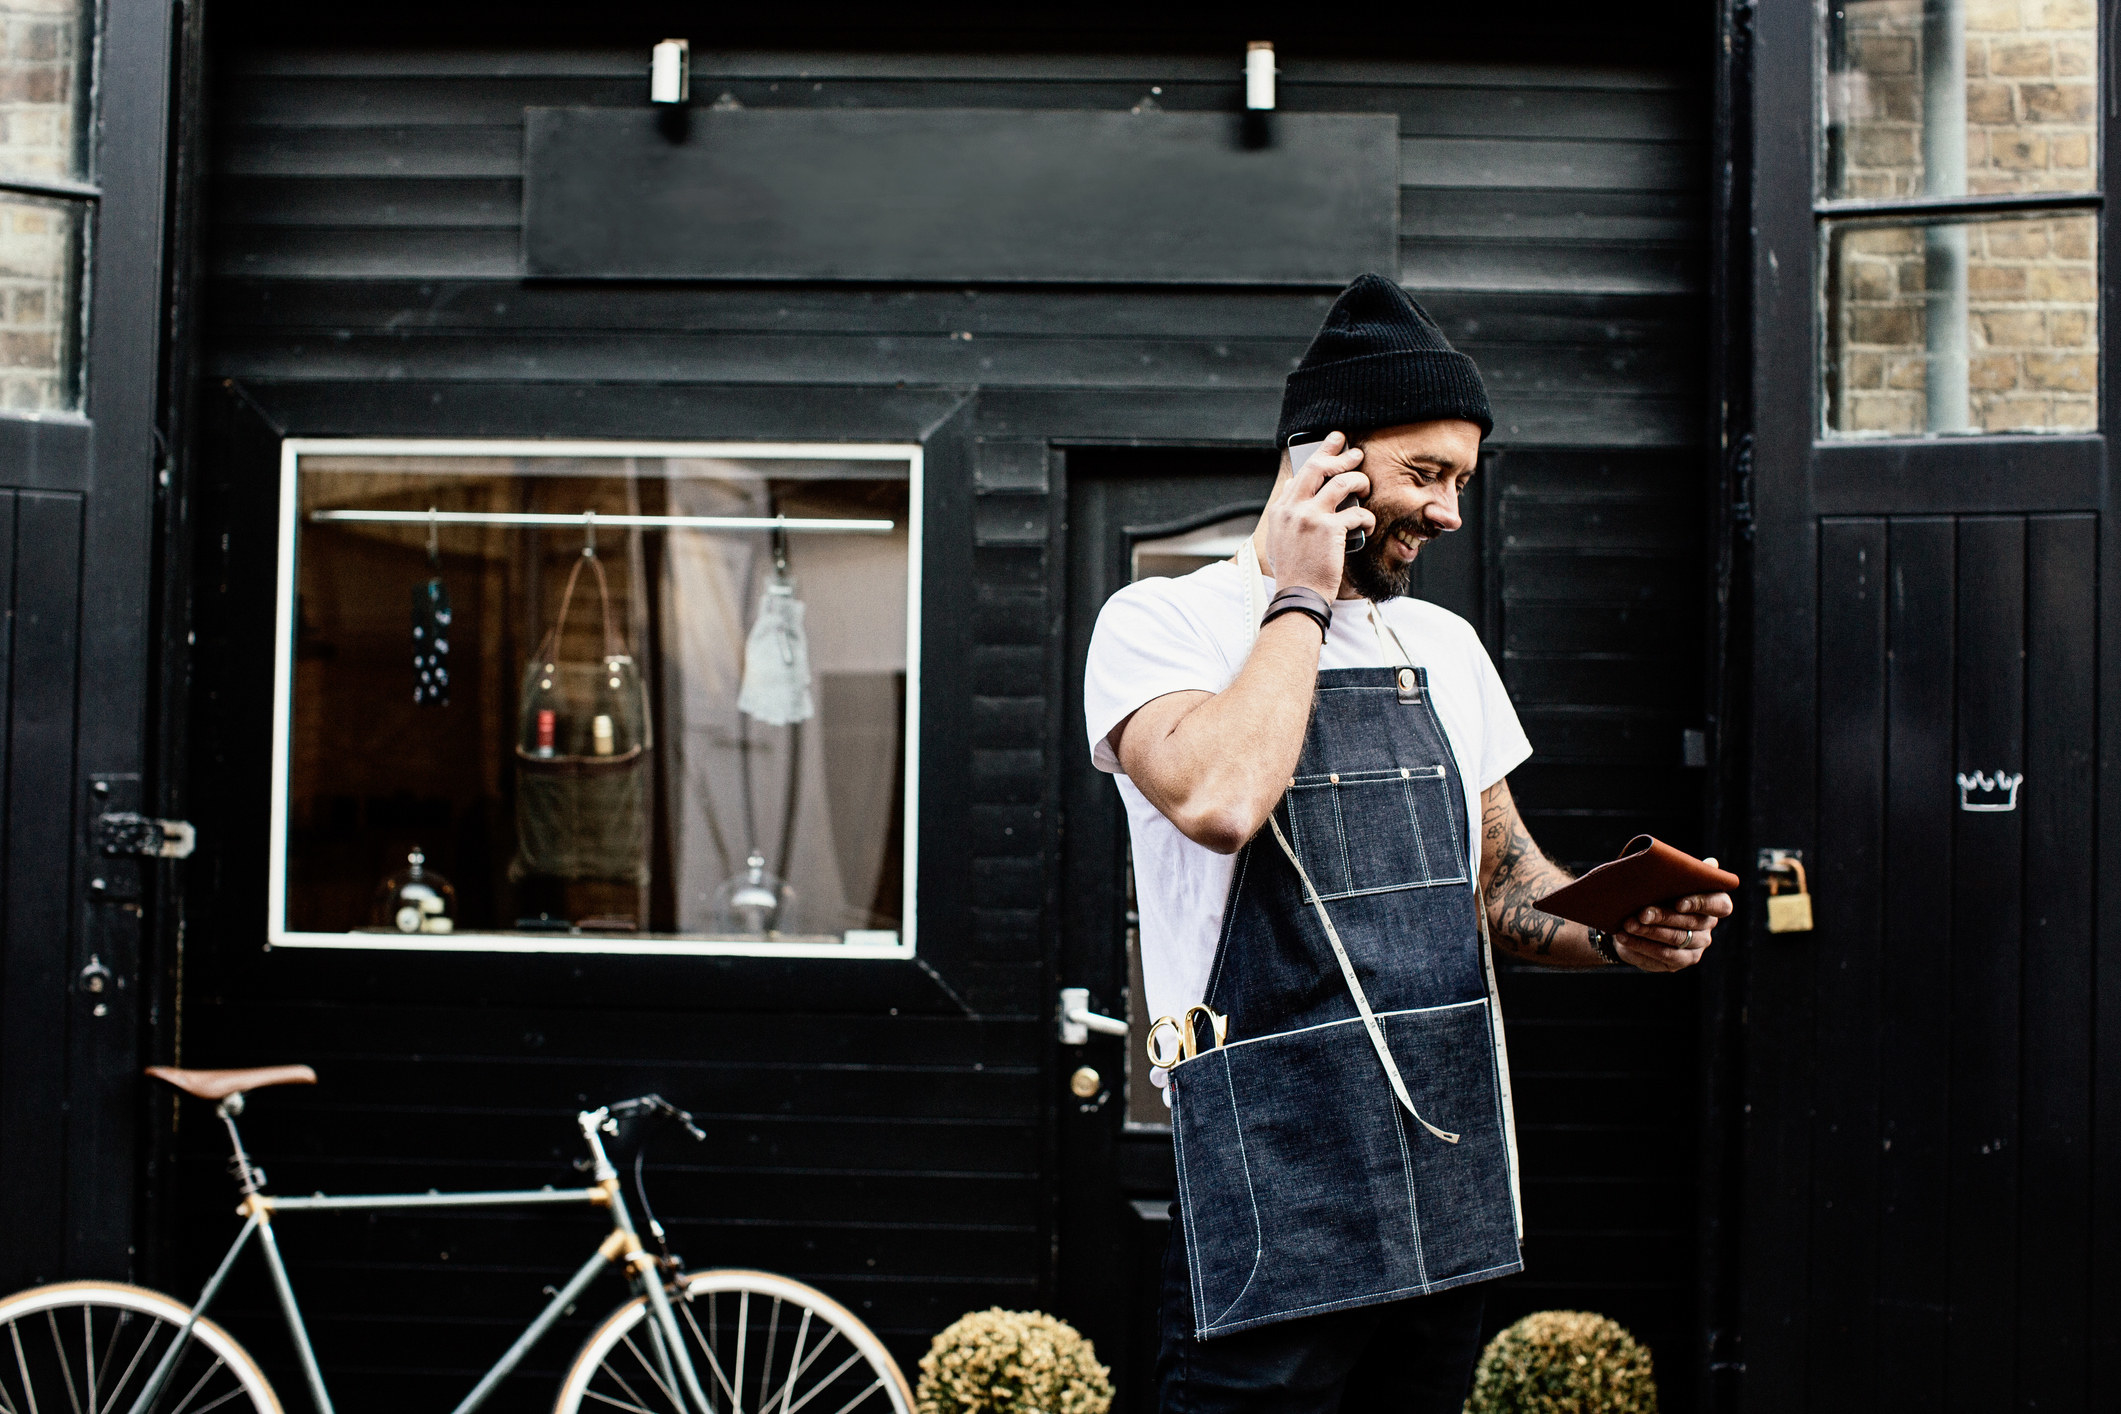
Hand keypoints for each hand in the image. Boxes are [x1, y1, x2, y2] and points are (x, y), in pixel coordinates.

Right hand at [1261, 432, 1372, 598]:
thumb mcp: (1280, 539)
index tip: (1331, 447)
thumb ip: (1287, 514)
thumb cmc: (1294, 572)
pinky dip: (1368, 518)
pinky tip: (1369, 526)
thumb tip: (1294, 487)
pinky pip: (1358, 512)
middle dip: (1340, 455)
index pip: (1300, 474)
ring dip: (1360, 481)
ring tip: (1366, 486)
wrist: (1298, 595)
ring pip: (1342, 482)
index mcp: (1280, 510)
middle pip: (1318, 467)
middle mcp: (1293, 508)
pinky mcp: (1330, 529)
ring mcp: (1311, 516)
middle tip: (1356, 453)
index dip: (1318, 456)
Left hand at [1612, 857, 1731, 972]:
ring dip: (1649, 932)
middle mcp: (1708, 927)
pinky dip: (1640, 946)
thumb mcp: (1665, 881)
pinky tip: (1624, 937)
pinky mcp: (1679, 962)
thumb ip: (1684, 872)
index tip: (1678, 903)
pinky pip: (1661, 956)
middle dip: (1663, 917)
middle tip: (1641, 913)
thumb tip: (1711, 863)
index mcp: (1713, 904)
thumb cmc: (1655, 894)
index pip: (1720, 905)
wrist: (1633, 918)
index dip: (1700, 903)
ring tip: (1628, 924)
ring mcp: (1696, 947)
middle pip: (1691, 924)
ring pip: (1675, 940)